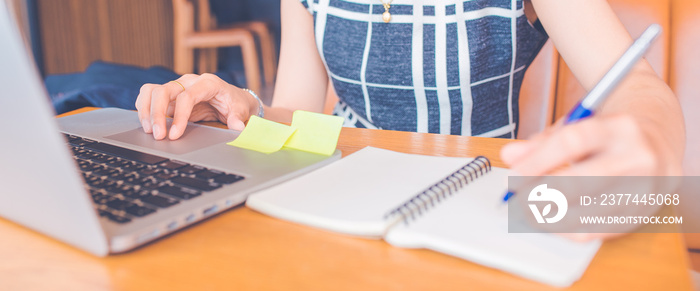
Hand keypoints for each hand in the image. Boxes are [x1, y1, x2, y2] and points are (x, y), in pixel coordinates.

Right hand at [135, 73, 259, 139]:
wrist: (233, 98)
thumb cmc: (236, 103)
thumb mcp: (241, 110)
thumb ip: (238, 118)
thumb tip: (237, 127)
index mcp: (207, 83)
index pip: (187, 96)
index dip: (179, 116)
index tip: (175, 134)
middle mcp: (189, 81)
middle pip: (164, 91)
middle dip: (157, 114)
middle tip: (158, 136)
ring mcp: (178, 87)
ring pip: (152, 91)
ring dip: (146, 111)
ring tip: (149, 131)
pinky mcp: (170, 95)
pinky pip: (150, 96)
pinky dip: (145, 109)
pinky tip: (148, 124)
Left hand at [500, 114, 682, 239]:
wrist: (657, 147)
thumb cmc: (605, 138)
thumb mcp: (576, 127)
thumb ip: (541, 142)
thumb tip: (509, 155)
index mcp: (618, 127)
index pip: (573, 142)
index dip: (538, 161)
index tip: (514, 175)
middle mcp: (637, 157)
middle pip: (581, 181)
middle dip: (541, 193)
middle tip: (517, 198)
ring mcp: (644, 189)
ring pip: (587, 211)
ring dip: (549, 215)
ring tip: (529, 210)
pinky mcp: (640, 214)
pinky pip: (596, 231)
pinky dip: (566, 229)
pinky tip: (550, 220)